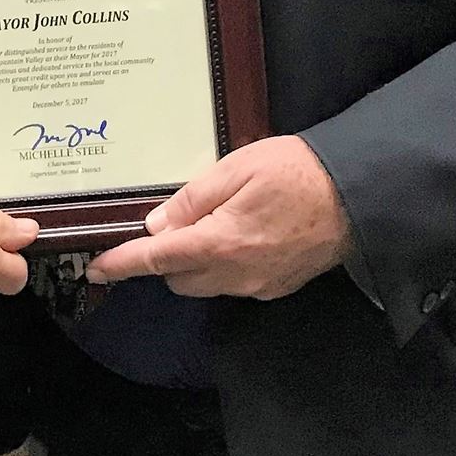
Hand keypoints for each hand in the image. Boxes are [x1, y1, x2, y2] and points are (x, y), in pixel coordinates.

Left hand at [87, 136, 350, 300]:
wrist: (357, 195)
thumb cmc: (298, 172)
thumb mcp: (236, 168)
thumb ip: (192, 199)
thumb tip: (157, 225)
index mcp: (220, 243)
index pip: (157, 260)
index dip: (123, 265)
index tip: (98, 270)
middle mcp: (236, 274)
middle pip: (179, 278)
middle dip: (168, 256)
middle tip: (181, 219)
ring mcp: (259, 285)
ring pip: (207, 283)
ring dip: (197, 262)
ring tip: (220, 220)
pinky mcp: (277, 287)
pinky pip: (235, 283)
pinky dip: (226, 265)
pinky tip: (246, 234)